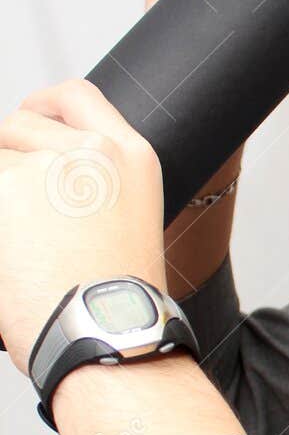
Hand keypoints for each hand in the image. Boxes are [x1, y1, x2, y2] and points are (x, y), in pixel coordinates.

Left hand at [0, 80, 165, 373]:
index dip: (43, 105)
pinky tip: (10, 257)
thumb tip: (39, 170)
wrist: (108, 337)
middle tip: (15, 205)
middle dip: (7, 157)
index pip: (76, 97)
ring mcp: (43, 167)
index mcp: (129, 157)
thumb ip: (92, 183)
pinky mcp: (2, 188)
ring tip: (20, 249)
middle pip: (19, 124)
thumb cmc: (116, 303)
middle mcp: (90, 152)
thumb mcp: (130, 222)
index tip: (30, 117)